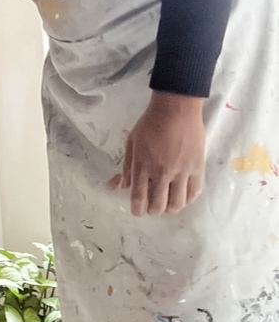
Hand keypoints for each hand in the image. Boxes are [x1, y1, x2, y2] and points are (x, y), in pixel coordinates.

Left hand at [116, 92, 205, 217]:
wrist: (176, 109)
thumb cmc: (150, 123)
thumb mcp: (132, 142)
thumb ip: (128, 166)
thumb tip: (123, 186)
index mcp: (142, 165)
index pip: (139, 197)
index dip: (137, 209)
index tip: (137, 212)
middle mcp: (161, 172)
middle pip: (158, 205)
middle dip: (153, 211)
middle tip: (153, 209)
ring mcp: (181, 171)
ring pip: (177, 203)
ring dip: (171, 209)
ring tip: (168, 206)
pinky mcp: (197, 168)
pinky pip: (194, 192)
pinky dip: (187, 200)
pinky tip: (183, 198)